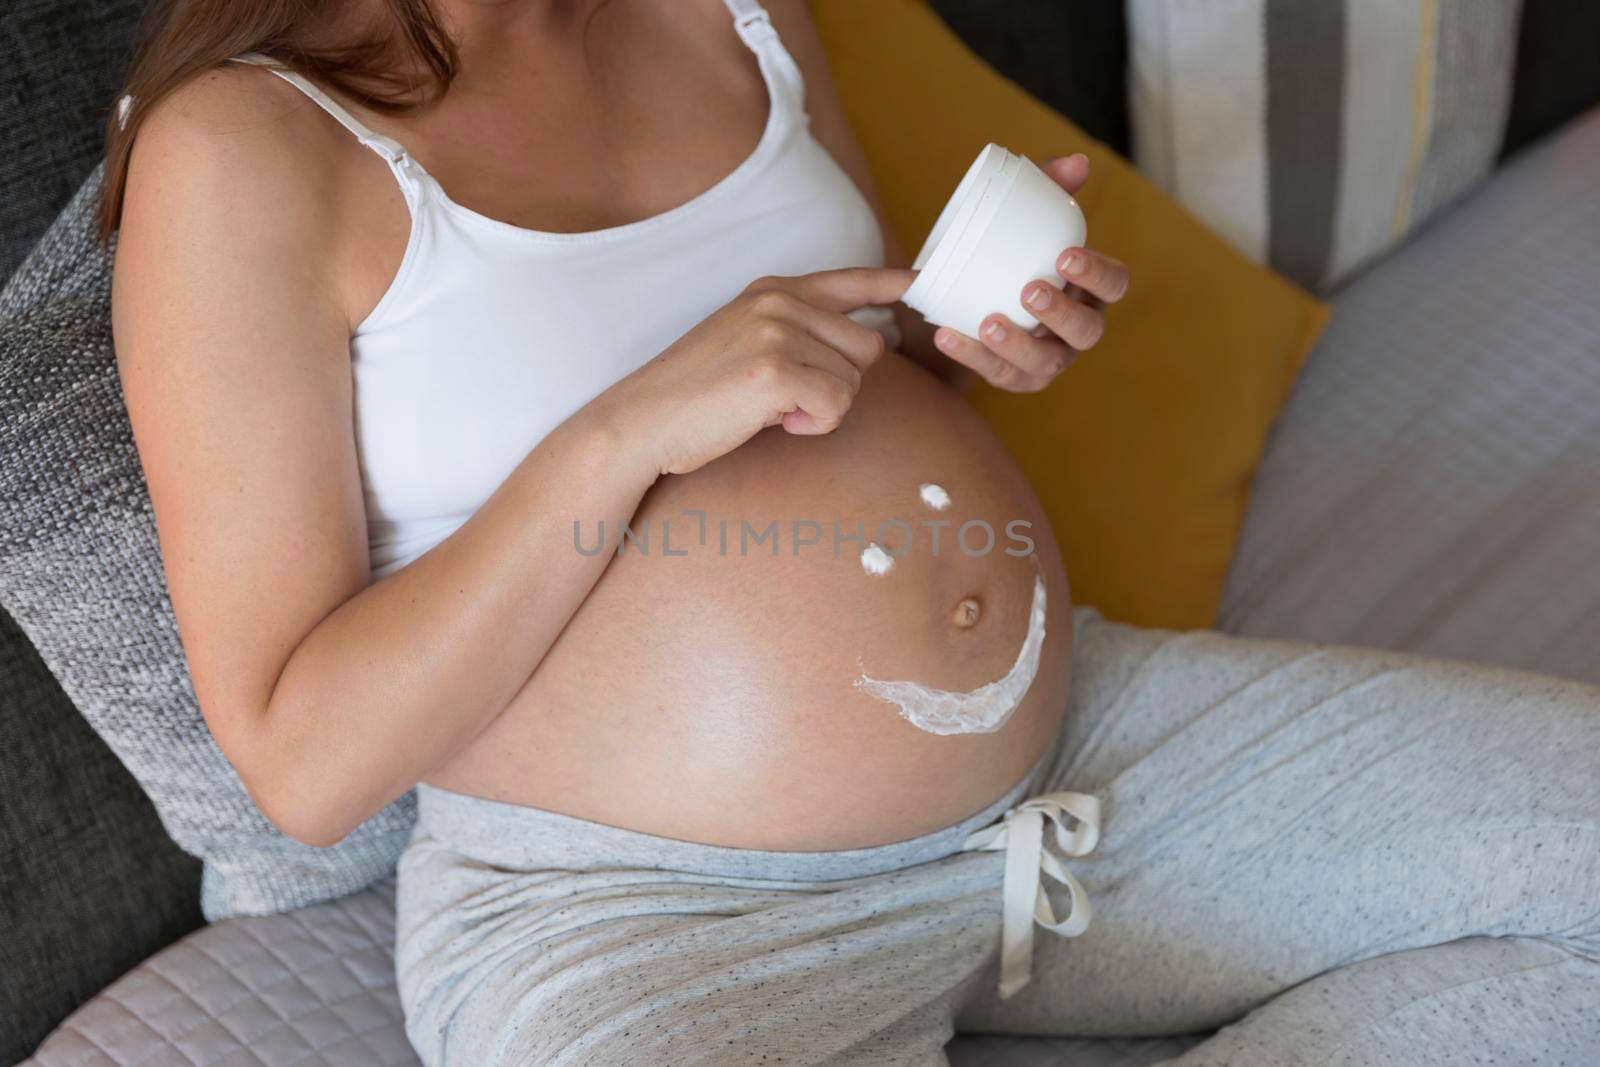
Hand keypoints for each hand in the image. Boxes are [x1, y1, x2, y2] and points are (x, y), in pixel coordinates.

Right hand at [593, 267, 915, 476]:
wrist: (642, 421)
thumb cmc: (696, 395)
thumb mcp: (747, 343)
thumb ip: (798, 333)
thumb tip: (864, 345)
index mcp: (772, 290)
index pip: (848, 279)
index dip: (891, 282)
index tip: (922, 279)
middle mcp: (779, 302)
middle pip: (868, 344)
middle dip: (840, 382)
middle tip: (785, 397)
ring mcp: (777, 332)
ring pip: (855, 379)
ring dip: (823, 407)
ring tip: (769, 408)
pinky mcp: (776, 370)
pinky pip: (837, 405)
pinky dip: (813, 424)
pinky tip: (771, 420)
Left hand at [930, 153, 1129, 392]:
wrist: (966, 295)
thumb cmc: (1010, 253)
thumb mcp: (1024, 221)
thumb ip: (1048, 189)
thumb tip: (1076, 162)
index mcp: (1090, 289)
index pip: (1115, 284)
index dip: (1098, 274)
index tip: (1066, 256)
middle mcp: (1078, 329)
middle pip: (1087, 331)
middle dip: (1061, 314)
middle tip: (1030, 291)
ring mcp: (1050, 359)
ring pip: (1046, 363)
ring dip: (1019, 344)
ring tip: (989, 322)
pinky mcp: (1016, 378)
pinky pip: (999, 374)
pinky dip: (972, 355)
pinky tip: (946, 335)